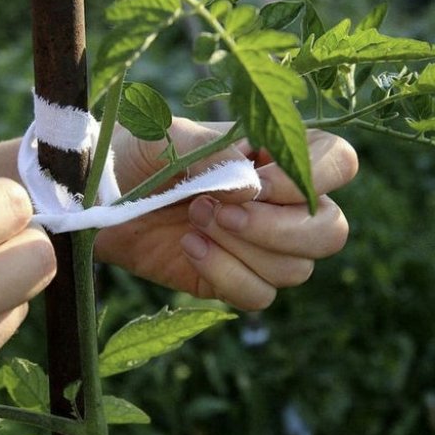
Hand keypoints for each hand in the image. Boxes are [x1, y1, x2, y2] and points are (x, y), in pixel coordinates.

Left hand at [95, 118, 357, 310]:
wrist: (95, 195)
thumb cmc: (136, 152)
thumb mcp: (168, 138)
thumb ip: (212, 156)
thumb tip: (252, 189)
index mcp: (277, 154)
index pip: (338, 163)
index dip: (311, 178)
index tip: (256, 181)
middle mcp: (280, 202)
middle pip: (331, 230)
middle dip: (277, 228)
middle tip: (215, 210)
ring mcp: (261, 246)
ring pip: (297, 269)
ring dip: (242, 249)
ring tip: (192, 221)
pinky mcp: (234, 279)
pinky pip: (259, 296)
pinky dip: (226, 276)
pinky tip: (189, 248)